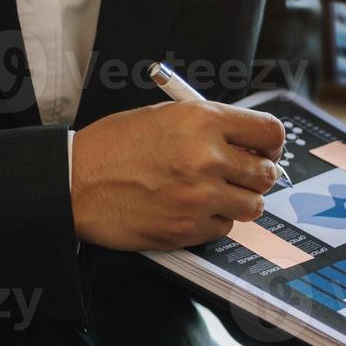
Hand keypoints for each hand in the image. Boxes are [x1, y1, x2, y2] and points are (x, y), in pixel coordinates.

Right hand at [71, 101, 285, 249]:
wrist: (74, 183)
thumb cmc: (112, 148)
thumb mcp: (164, 117)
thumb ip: (210, 128)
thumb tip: (249, 145)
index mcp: (202, 120)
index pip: (270, 132)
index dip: (272, 145)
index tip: (266, 152)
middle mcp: (207, 157)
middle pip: (266, 174)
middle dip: (257, 176)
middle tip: (241, 176)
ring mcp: (201, 196)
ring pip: (252, 206)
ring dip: (239, 201)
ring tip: (213, 193)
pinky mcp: (190, 228)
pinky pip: (225, 228)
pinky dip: (213, 221)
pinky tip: (189, 208)